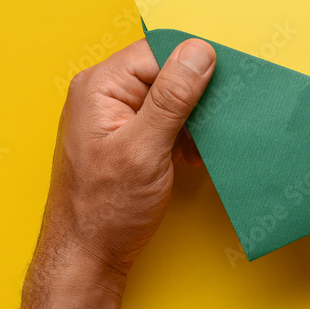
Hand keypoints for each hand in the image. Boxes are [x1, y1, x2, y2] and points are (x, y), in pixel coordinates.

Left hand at [42, 37, 214, 277]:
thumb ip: (172, 98)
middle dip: (195, 97)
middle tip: (214, 122)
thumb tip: (200, 51)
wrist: (87, 257)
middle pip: (165, 71)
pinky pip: (165, 119)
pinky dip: (184, 135)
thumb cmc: (105, 210)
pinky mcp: (127, 136)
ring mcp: (115, 115)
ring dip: (193, 119)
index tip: (222, 87)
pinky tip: (191, 156)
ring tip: (200, 146)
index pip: (157, 52)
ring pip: (169, 97)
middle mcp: (104, 94)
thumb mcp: (145, 149)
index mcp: (99, 86)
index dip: (193, 67)